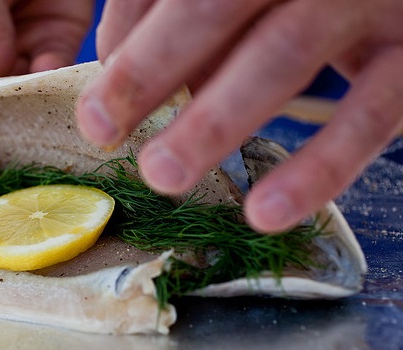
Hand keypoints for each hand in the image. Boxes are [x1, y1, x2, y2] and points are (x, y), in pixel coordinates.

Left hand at [76, 0, 402, 232]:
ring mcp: (366, 1)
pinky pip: (368, 117)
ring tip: (163, 174)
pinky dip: (317, 169)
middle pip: (214, 7)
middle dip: (148, 71)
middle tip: (100, 130)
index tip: (96, 106)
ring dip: (213, 121)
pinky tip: (266, 212)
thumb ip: (178, 8)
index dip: (131, 41)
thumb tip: (115, 58)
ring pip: (281, 56)